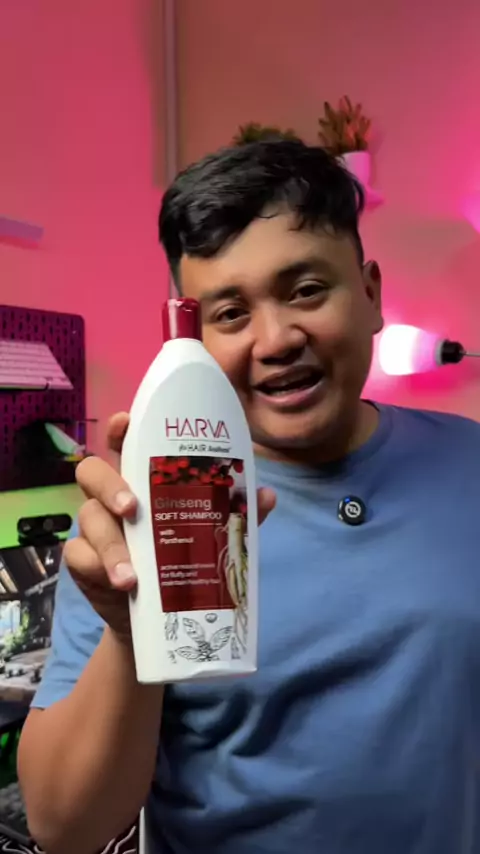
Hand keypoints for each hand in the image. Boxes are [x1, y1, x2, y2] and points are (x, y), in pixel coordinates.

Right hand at [65, 412, 275, 639]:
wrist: (164, 614)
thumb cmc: (185, 558)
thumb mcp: (212, 534)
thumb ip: (234, 514)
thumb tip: (266, 496)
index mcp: (142, 479)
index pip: (126, 445)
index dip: (121, 430)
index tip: (125, 422)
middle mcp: (113, 496)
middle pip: (92, 472)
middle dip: (109, 485)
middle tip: (132, 508)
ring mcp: (96, 527)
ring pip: (89, 518)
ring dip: (111, 545)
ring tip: (131, 576)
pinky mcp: (84, 561)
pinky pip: (78, 555)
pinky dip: (99, 567)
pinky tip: (121, 583)